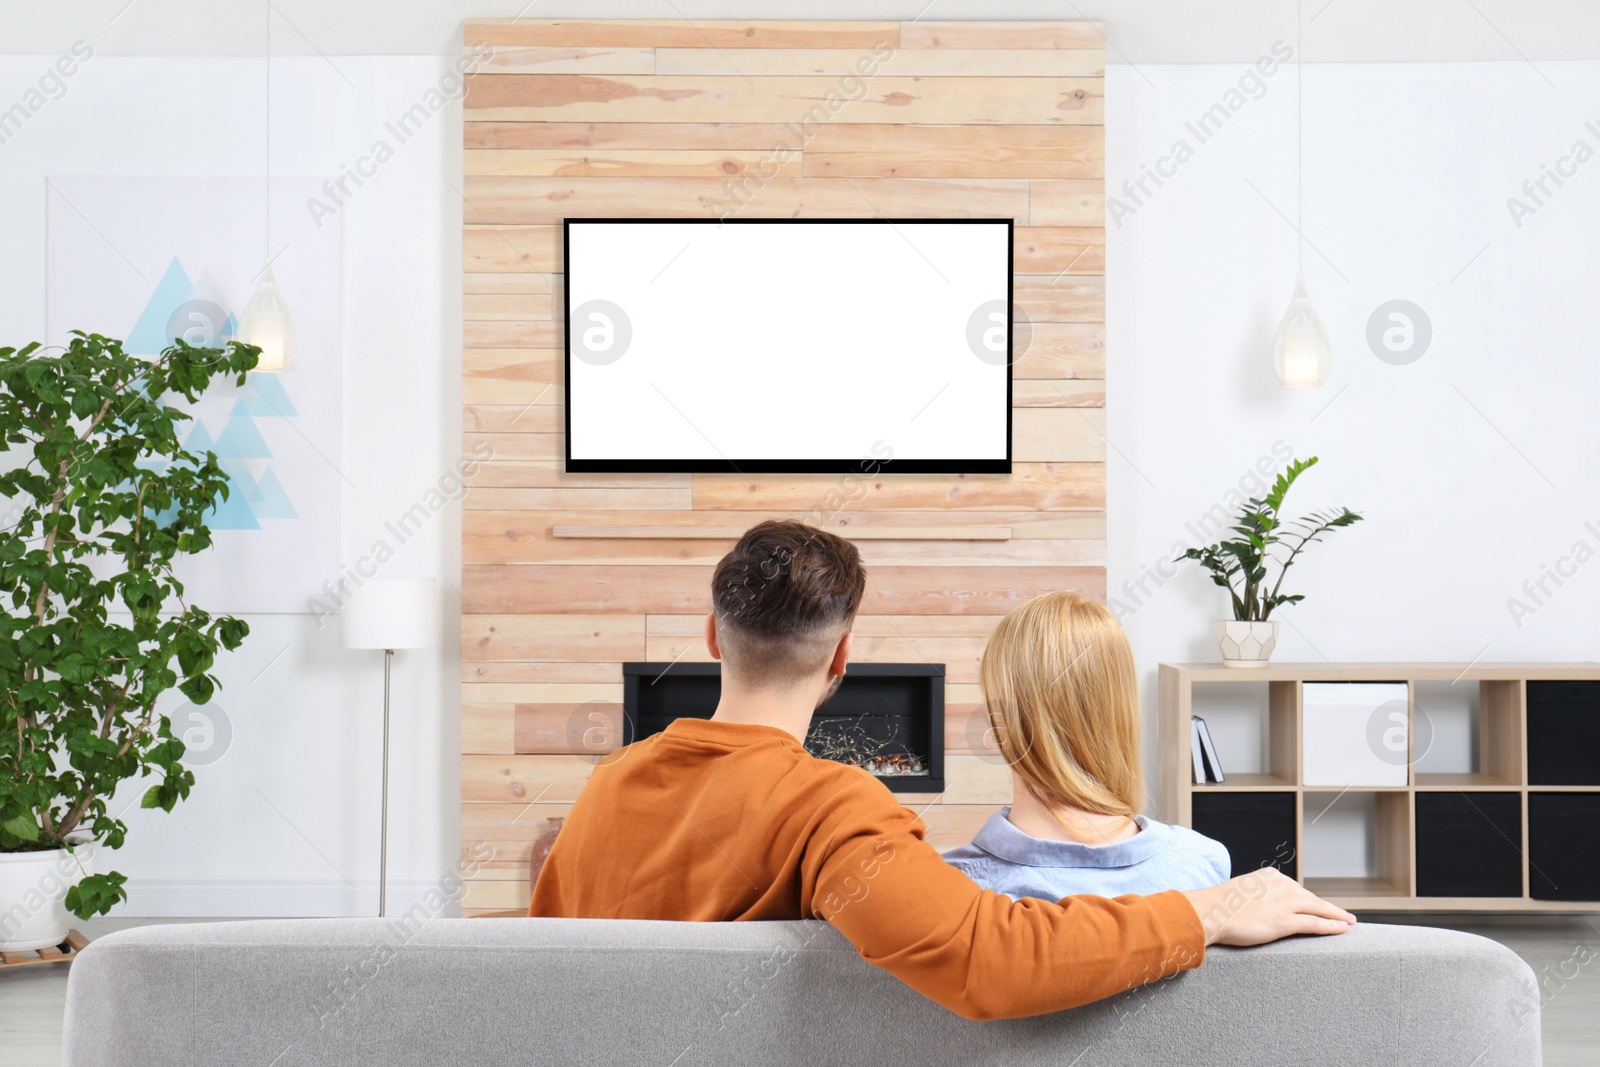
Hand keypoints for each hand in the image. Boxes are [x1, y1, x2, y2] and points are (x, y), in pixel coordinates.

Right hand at [1181, 867, 1356, 946]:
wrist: (1210, 912)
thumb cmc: (1219, 906)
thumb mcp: (1241, 892)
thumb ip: (1255, 896)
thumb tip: (1256, 907)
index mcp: (1270, 876)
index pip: (1296, 889)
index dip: (1310, 900)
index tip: (1318, 906)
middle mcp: (1281, 886)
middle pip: (1311, 898)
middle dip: (1329, 907)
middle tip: (1344, 915)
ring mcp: (1284, 903)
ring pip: (1318, 909)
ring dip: (1337, 916)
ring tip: (1349, 922)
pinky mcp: (1284, 921)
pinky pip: (1314, 923)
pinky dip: (1331, 926)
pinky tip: (1342, 928)